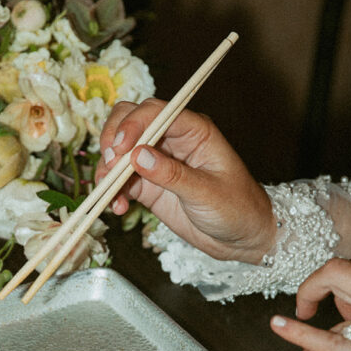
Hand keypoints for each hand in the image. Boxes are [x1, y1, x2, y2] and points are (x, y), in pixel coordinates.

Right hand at [96, 99, 275, 262]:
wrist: (242, 238)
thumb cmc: (237, 208)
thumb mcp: (207, 192)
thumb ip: (172, 174)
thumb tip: (138, 156)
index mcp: (193, 130)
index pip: (155, 112)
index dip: (133, 124)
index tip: (120, 149)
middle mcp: (172, 140)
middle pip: (130, 121)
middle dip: (113, 140)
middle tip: (109, 165)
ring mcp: (157, 161)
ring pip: (120, 151)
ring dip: (108, 169)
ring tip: (109, 193)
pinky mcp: (148, 185)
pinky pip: (120, 180)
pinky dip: (112, 191)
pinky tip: (117, 207)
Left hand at [270, 257, 350, 350]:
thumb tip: (345, 307)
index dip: (338, 282)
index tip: (330, 298)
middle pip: (340, 272)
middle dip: (313, 286)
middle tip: (304, 304)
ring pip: (334, 311)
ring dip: (308, 328)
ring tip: (303, 347)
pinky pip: (330, 342)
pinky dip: (299, 335)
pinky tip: (281, 328)